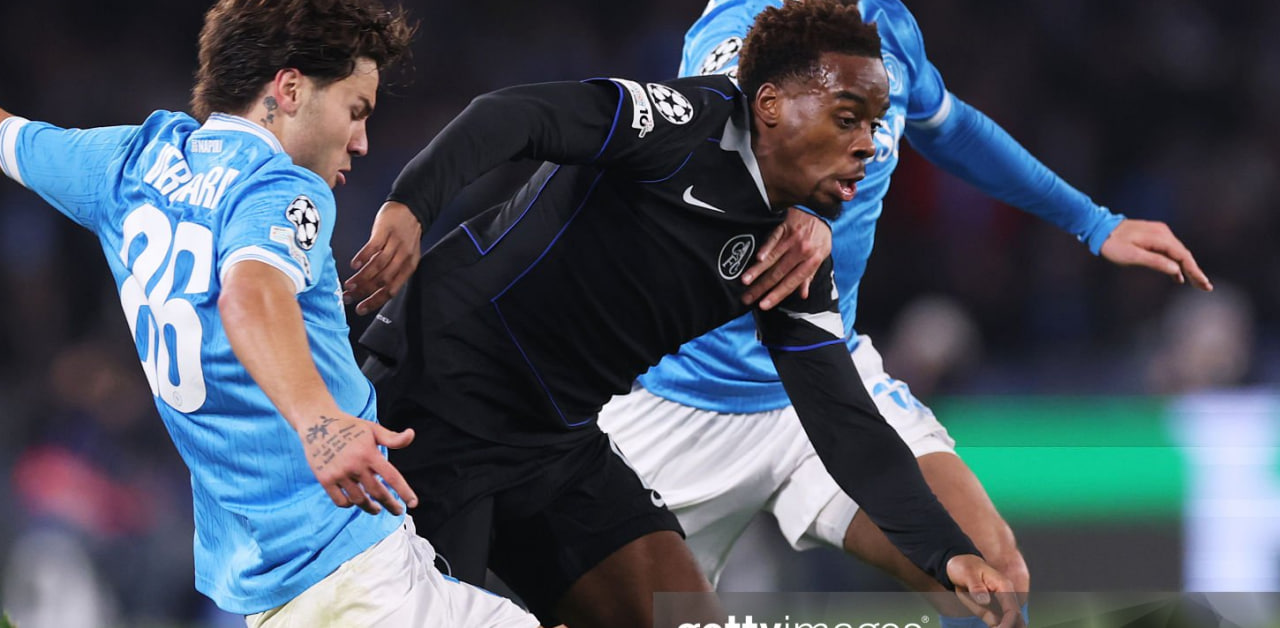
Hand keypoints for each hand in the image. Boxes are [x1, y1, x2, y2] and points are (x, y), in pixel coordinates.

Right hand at [297, 412, 418, 515]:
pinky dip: (350, 504)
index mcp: (369, 453)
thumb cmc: (349, 426)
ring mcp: (339, 473)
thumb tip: (411, 434)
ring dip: (371, 508)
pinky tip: (356, 502)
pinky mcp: (325, 479)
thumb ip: (392, 438)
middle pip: (377, 493)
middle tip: (398, 511)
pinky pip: (341, 501)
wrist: (316, 422)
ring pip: (359, 500)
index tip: (413, 503)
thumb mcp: (372, 429)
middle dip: (391, 505)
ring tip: (377, 509)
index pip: (392, 477)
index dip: (404, 492)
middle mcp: (355, 464)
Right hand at [344, 201, 422, 315]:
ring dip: (361, 278)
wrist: (411, 208)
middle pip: (382, 280)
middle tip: (348, 298)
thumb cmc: (405, 234)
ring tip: (348, 285)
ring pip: (377, 266)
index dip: (374, 301)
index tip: (360, 309)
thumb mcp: (404, 256)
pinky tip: (353, 265)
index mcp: (409, 267)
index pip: (391, 290)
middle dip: (363, 292)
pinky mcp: (385, 231)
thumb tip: (372, 289)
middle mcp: (404, 257)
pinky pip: (373, 247)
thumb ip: (392, 271)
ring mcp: (395, 243)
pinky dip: (362, 257)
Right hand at [741, 208, 831, 309]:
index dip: (777, 295)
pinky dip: (765, 248)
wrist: (821, 210)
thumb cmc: (819, 237)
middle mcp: (802, 250)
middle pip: (778, 273)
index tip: (764, 305)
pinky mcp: (784, 226)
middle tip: (747, 298)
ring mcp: (793, 238)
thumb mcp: (821, 256)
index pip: (791, 282)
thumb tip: (803, 294)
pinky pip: (773, 238)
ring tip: (745, 281)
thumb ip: (809, 275)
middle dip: (761, 287)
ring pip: (773, 258)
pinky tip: (756, 258)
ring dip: (757, 270)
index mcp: (812, 260)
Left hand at [945, 554, 1024, 627]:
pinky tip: (993, 627)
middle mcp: (1006, 596)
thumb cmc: (965, 567)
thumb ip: (976, 586)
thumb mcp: (967, 573)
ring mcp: (1000, 604)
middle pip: (1017, 619)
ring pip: (1011, 622)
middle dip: (1009, 627)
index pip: (1012, 610)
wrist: (960, 565)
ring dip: (1004, 627)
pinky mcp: (992, 609)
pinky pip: (998, 622)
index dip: (1008, 624)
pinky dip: (997, 627)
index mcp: (1004, 586)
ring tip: (994, 627)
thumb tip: (985, 600)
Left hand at [1099, 218, 1211, 290]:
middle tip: (1205, 288)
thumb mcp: (1131, 256)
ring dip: (1187, 268)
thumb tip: (1176, 270)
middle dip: (1195, 272)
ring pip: (1178, 253)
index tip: (1204, 283)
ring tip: (1196, 284)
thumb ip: (1154, 262)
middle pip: (1184, 255)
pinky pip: (1170, 251)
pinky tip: (1178, 276)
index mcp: (1160, 237)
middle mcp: (1163, 233)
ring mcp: (1159, 233)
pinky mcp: (1154, 236)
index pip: (1183, 256)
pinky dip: (1175, 263)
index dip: (1194, 271)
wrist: (1100, 228)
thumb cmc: (1113, 244)